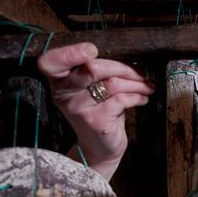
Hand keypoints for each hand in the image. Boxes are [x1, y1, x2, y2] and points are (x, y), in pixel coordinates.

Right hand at [37, 42, 154, 179]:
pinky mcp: (96, 120)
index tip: (92, 50)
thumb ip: (98, 71)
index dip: (69, 53)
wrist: (100, 147)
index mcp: (58, 81)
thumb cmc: (99, 111)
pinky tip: (143, 98)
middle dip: (122, 67)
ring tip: (146, 86)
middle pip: (92, 68)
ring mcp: (79, 108)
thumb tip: (127, 55)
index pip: (51, 61)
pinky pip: (122, 99)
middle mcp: (64, 94)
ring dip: (136, 83)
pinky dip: (137, 96)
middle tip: (140, 72)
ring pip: (112, 83)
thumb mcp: (92, 88)